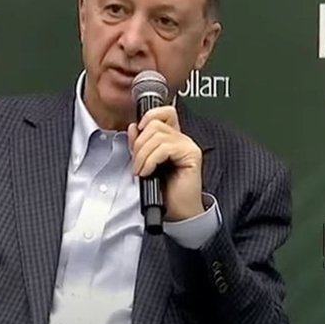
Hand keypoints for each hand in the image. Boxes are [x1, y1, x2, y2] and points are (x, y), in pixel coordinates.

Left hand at [128, 106, 204, 220]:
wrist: (177, 211)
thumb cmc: (163, 190)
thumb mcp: (144, 162)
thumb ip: (139, 144)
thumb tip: (133, 127)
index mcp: (171, 137)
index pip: (163, 112)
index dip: (149, 116)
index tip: (137, 130)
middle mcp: (181, 138)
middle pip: (155, 124)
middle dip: (139, 144)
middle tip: (136, 163)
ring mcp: (187, 145)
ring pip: (157, 136)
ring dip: (143, 155)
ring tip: (141, 170)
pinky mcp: (191, 154)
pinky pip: (165, 148)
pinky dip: (151, 160)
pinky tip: (149, 172)